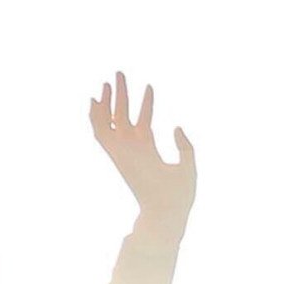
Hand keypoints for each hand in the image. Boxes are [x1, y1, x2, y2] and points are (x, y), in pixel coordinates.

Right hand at [88, 72, 197, 230]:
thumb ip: (185, 146)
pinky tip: (96, 100)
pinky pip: (101, 133)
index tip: (150, 86)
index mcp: (149, 149)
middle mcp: (133, 148)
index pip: (144, 120)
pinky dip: (95, 117)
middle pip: (124, 115)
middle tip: (120, 73)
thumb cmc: (181, 195)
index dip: (146, 103)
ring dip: (108, 101)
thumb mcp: (188, 165)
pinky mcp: (116, 155)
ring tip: (109, 81)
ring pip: (111, 120)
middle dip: (122, 94)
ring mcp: (123, 151)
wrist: (169, 210)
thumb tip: (178, 127)